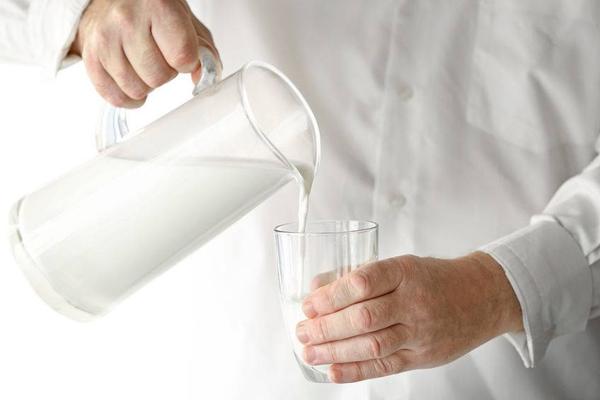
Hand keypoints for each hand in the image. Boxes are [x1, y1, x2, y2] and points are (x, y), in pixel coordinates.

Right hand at [70, 0, 219, 107]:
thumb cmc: (151, 9)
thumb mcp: (185, 19)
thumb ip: (203, 49)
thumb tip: (203, 78)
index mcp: (157, 5)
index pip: (182, 57)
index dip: (186, 62)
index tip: (180, 53)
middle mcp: (126, 20)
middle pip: (159, 78)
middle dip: (165, 73)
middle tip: (159, 55)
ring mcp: (105, 39)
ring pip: (137, 90)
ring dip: (146, 84)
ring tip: (143, 62)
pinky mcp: (90, 57)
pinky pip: (115, 98)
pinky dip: (128, 97)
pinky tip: (132, 79)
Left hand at [296, 252, 522, 382]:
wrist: (482, 297)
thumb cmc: (435, 278)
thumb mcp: (401, 265)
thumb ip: (362, 276)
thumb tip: (319, 287)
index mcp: (404, 272)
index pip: (363, 282)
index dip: (331, 295)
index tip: (310, 304)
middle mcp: (413, 302)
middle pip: (364, 317)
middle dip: (327, 327)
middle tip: (303, 331)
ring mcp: (420, 331)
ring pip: (373, 345)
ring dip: (335, 351)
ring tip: (311, 352)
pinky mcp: (423, 356)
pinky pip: (386, 366)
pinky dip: (357, 371)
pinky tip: (334, 371)